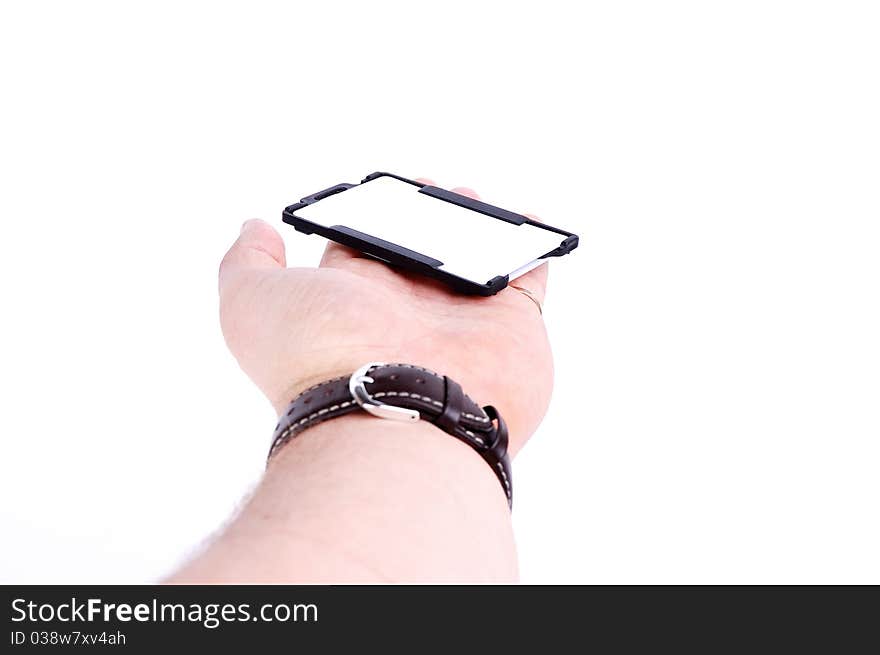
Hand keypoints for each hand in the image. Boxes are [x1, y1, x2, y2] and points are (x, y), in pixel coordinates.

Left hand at [218, 182, 552, 454]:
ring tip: (474, 198)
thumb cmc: (320, 361)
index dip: (375, 215)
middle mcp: (408, 311)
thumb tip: (256, 227)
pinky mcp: (513, 326)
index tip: (388, 188)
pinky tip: (530, 225)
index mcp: (353, 301)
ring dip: (477, 228)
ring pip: (474, 261)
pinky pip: (528, 277)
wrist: (394, 416)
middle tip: (436, 187)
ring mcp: (462, 319)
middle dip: (428, 218)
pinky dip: (534, 250)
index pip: (365, 246)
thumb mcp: (252, 304)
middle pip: (423, 252)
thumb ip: (246, 263)